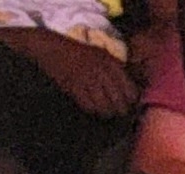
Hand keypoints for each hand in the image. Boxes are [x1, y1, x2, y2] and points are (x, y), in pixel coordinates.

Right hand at [0, 23, 139, 115]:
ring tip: (104, 111)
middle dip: (120, 111)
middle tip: (117, 113)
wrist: (51, 48)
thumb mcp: (101, 56)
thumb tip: (133, 92)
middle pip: (120, 103)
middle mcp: (102, 71)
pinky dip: (92, 110)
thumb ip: (117, 71)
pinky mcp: (75, 87)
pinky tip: (92, 108)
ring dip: (106, 113)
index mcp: (111, 63)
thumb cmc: (78, 54)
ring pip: (105, 108)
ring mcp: (88, 80)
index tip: (128, 105)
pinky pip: (90, 107)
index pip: (131, 91)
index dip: (131, 102)